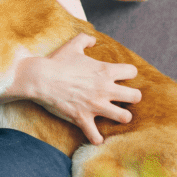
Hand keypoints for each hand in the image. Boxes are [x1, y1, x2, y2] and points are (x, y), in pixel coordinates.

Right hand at [25, 33, 141, 144]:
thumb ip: (86, 39)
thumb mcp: (72, 45)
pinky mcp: (83, 118)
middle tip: (124, 98)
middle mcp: (105, 89)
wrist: (40, 78)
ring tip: (116, 116)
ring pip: (124, 117)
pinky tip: (97, 136)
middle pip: (135, 97)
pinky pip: (96, 135)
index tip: (121, 76)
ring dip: (122, 117)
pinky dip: (97, 138)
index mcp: (105, 71)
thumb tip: (93, 39)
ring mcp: (95, 105)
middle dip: (132, 97)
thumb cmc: (56, 62)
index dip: (128, 74)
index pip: (132, 72)